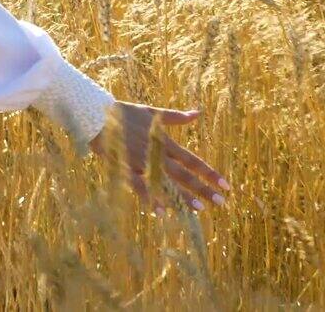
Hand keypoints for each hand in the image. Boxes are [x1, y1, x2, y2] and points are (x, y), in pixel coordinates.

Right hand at [89, 101, 230, 213]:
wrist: (99, 116)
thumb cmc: (127, 113)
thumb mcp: (154, 113)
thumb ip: (176, 117)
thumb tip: (197, 113)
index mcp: (165, 142)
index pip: (193, 161)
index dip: (209, 173)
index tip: (225, 185)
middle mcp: (157, 155)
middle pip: (184, 175)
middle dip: (203, 189)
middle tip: (221, 202)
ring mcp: (142, 163)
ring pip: (165, 183)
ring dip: (182, 196)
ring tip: (198, 209)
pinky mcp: (126, 169)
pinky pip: (140, 187)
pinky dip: (151, 198)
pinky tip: (162, 212)